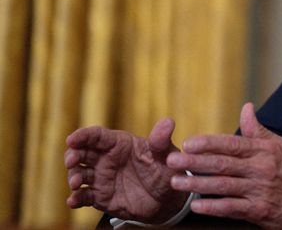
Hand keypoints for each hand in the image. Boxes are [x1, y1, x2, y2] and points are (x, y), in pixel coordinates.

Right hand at [65, 118, 189, 222]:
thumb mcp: (166, 155)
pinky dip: (76, 198)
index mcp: (120, 143)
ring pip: (79, 174)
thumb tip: (168, 122)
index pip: (97, 135)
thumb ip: (162, 141)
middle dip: (72, 155)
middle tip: (72, 161)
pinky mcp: (100, 196)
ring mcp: (101, 178)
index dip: (83, 135)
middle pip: (82, 152)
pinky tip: (73, 201)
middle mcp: (106, 159)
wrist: (167, 198)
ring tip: (76, 183)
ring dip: (73, 176)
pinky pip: (84, 196)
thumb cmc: (165, 169)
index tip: (71, 139)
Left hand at [166, 102, 281, 228]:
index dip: (209, 143)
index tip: (188, 143)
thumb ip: (257, 130)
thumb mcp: (279, 146)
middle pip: (223, 164)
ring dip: (197, 184)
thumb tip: (246, 107)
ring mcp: (260, 190)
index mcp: (264, 150)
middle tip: (172, 160)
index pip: (232, 144)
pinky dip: (213, 207)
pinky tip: (197, 205)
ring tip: (176, 182)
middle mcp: (261, 168)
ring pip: (223, 186)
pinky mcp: (259, 210)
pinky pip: (232, 208)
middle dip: (195, 162)